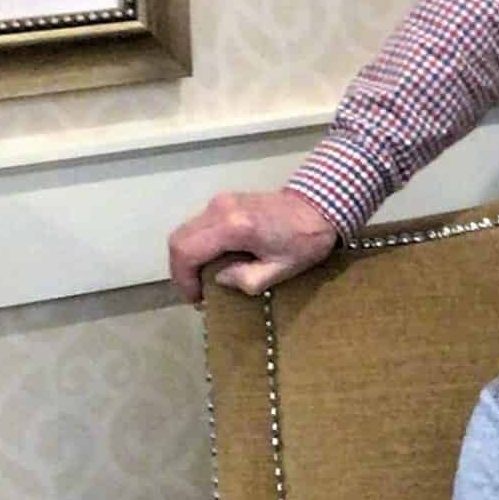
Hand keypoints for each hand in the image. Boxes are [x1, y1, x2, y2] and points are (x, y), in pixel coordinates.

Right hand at [166, 189, 338, 303]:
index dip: (183, 279)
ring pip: (185, 230)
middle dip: (180, 270)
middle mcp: (220, 209)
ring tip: (204, 279)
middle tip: (196, 292)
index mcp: (234, 226)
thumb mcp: (281, 270)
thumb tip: (220, 279)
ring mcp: (221, 200)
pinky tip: (213, 261)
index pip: (186, 251)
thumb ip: (246, 280)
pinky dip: (197, 245)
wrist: (320, 206)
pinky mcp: (225, 200)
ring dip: (188, 257)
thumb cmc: (305, 241)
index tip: (196, 299)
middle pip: (178, 239)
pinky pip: (198, 224)